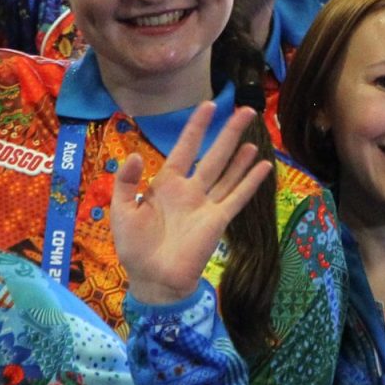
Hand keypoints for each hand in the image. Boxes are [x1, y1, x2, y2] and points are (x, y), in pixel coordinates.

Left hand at [110, 103, 272, 304]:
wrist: (152, 279)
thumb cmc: (134, 246)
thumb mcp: (120, 211)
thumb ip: (125, 183)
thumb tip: (137, 155)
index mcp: (166, 184)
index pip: (185, 148)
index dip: (196, 127)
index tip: (209, 105)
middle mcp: (190, 190)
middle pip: (214, 155)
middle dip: (228, 133)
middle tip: (245, 110)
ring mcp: (206, 205)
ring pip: (228, 173)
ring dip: (242, 155)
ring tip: (255, 135)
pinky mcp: (218, 221)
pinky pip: (237, 197)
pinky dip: (251, 182)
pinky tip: (264, 166)